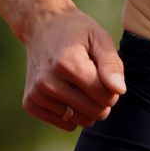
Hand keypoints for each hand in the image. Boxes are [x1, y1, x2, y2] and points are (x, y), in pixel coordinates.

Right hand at [20, 6, 126, 131]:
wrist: (42, 27)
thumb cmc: (77, 33)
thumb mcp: (99, 38)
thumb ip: (112, 64)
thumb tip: (119, 90)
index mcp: (67, 63)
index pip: (106, 96)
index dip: (112, 87)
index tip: (104, 73)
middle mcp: (48, 82)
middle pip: (95, 112)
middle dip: (101, 99)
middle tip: (93, 78)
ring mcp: (36, 94)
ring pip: (80, 120)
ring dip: (86, 106)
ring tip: (78, 83)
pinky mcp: (30, 104)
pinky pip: (65, 123)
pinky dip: (71, 111)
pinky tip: (66, 91)